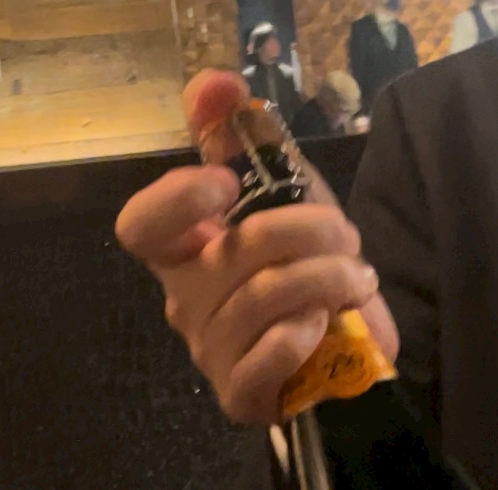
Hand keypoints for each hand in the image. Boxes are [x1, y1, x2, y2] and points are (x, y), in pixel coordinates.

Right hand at [115, 70, 397, 424]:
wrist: (350, 354)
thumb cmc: (310, 273)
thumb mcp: (289, 196)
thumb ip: (249, 139)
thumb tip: (214, 85)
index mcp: (185, 254)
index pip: (141, 228)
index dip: (175, 201)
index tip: (225, 184)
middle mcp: (187, 304)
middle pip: (232, 252)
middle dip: (308, 231)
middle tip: (347, 237)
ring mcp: (212, 354)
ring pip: (264, 298)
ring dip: (327, 278)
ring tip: (356, 279)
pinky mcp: (241, 395)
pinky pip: (269, 356)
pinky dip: (306, 333)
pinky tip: (326, 326)